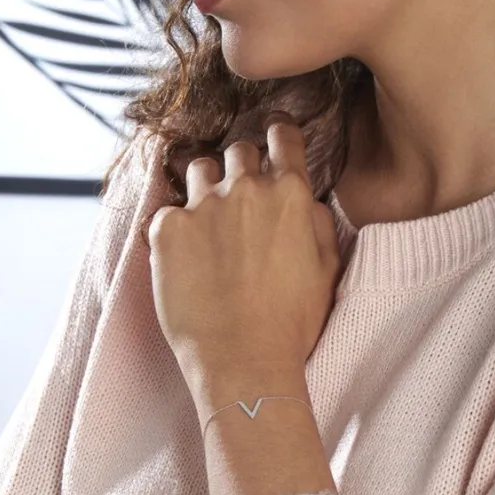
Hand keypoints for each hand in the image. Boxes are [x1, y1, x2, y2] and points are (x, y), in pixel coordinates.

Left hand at [146, 111, 342, 385]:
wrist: (244, 362)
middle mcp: (246, 190)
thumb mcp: (327, 271)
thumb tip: (305, 201)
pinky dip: (176, 225)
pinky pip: (168, 210)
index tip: (272, 135)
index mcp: (290, 195)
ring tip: (209, 224)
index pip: (283, 137)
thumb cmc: (292, 325)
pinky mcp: (166, 230)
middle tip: (240, 198)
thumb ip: (318, 223)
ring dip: (207, 187)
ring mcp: (202, 207)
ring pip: (200, 170)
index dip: (278, 133)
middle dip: (241, 167)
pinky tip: (184, 256)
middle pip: (238, 150)